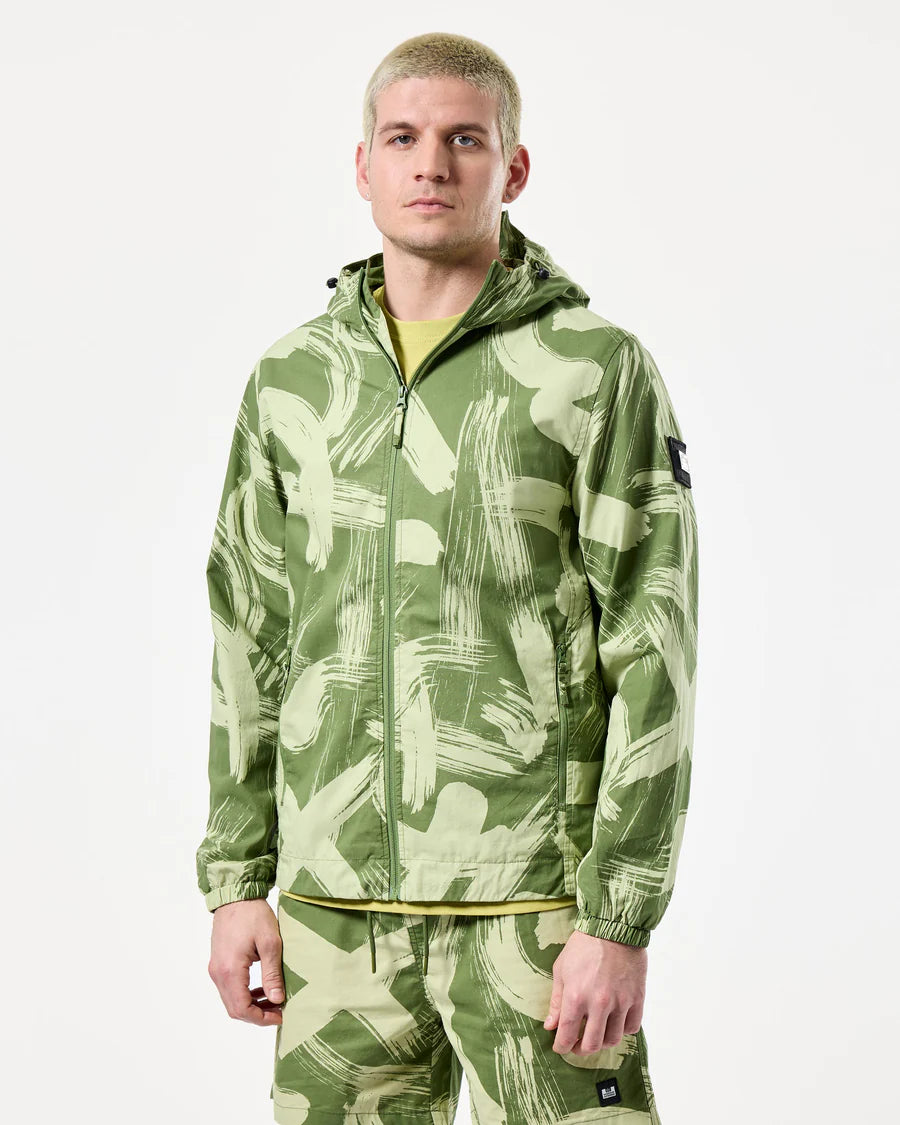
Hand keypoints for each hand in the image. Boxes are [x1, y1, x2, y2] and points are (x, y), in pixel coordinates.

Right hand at [207, 897, 284, 1025]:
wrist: (235, 895)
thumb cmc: (253, 915)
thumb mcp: (270, 943)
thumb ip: (272, 973)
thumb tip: (277, 999)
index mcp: (230, 970)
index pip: (242, 1008)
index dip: (261, 1018)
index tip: (280, 1015)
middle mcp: (218, 973)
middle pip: (234, 1008)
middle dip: (257, 1015)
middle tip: (279, 1011)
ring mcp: (216, 968)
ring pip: (231, 999)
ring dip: (251, 1004)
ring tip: (274, 999)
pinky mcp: (218, 963)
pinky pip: (229, 987)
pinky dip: (244, 993)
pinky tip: (261, 988)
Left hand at [544, 930, 645, 1054]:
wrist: (613, 928)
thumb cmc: (583, 946)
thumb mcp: (561, 970)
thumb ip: (556, 1001)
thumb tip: (550, 1026)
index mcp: (576, 997)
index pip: (567, 1035)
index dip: (561, 1046)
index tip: (560, 1047)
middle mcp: (599, 1004)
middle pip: (591, 1044)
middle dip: (580, 1050)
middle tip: (577, 1046)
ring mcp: (621, 1002)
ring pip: (613, 1039)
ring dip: (602, 1042)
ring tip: (596, 1035)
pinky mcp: (637, 998)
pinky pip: (632, 1027)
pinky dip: (623, 1030)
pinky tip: (615, 1023)